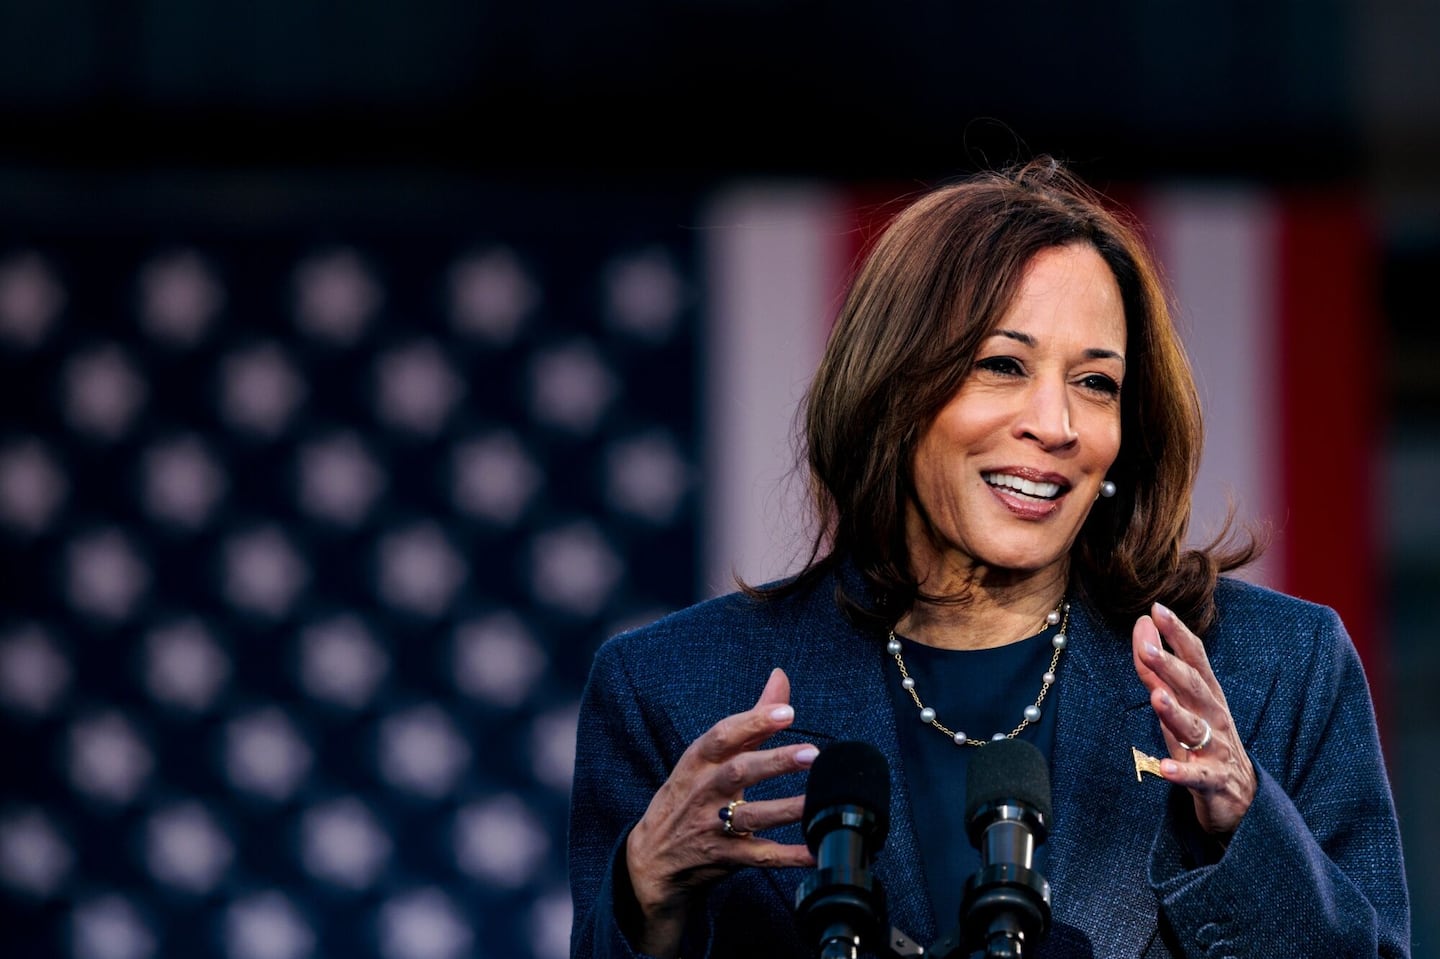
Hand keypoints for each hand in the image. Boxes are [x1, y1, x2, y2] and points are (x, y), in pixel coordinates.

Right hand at [624, 667, 817, 957]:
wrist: (651, 858)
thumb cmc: (689, 796)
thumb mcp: (708, 758)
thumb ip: (751, 721)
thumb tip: (781, 677)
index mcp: (698, 761)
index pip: (723, 735)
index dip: (754, 722)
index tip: (786, 712)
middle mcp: (703, 791)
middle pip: (738, 772)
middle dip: (775, 762)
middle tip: (812, 753)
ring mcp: (711, 826)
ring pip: (751, 816)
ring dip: (787, 809)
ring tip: (820, 800)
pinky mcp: (724, 858)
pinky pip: (759, 857)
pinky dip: (788, 856)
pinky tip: (814, 850)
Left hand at [1132, 602, 1255, 838]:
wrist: (1242, 801)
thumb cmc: (1203, 743)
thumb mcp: (1179, 704)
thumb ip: (1156, 668)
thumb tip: (1142, 625)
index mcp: (1207, 696)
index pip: (1195, 658)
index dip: (1177, 634)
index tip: (1157, 609)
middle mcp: (1214, 717)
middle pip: (1193, 687)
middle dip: (1171, 666)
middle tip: (1146, 646)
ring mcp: (1216, 750)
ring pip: (1195, 728)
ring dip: (1175, 712)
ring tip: (1156, 698)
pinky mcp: (1215, 782)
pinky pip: (1199, 777)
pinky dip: (1182, 773)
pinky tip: (1165, 768)